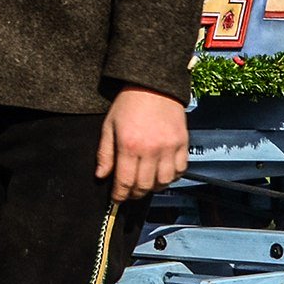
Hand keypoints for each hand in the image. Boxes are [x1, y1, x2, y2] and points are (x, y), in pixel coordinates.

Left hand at [96, 86, 189, 200]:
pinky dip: (172, 177)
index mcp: (129, 145)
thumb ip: (105, 153)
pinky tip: (162, 173)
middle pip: (144, 186)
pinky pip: (180, 170)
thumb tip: (101, 176)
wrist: (153, 84)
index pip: (125, 181)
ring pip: (164, 182)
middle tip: (129, 193)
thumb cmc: (129, 103)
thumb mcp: (109, 126)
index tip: (117, 199)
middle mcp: (151, 149)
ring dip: (153, 188)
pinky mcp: (182, 143)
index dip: (120, 195)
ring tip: (145, 184)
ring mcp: (169, 147)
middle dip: (134, 194)